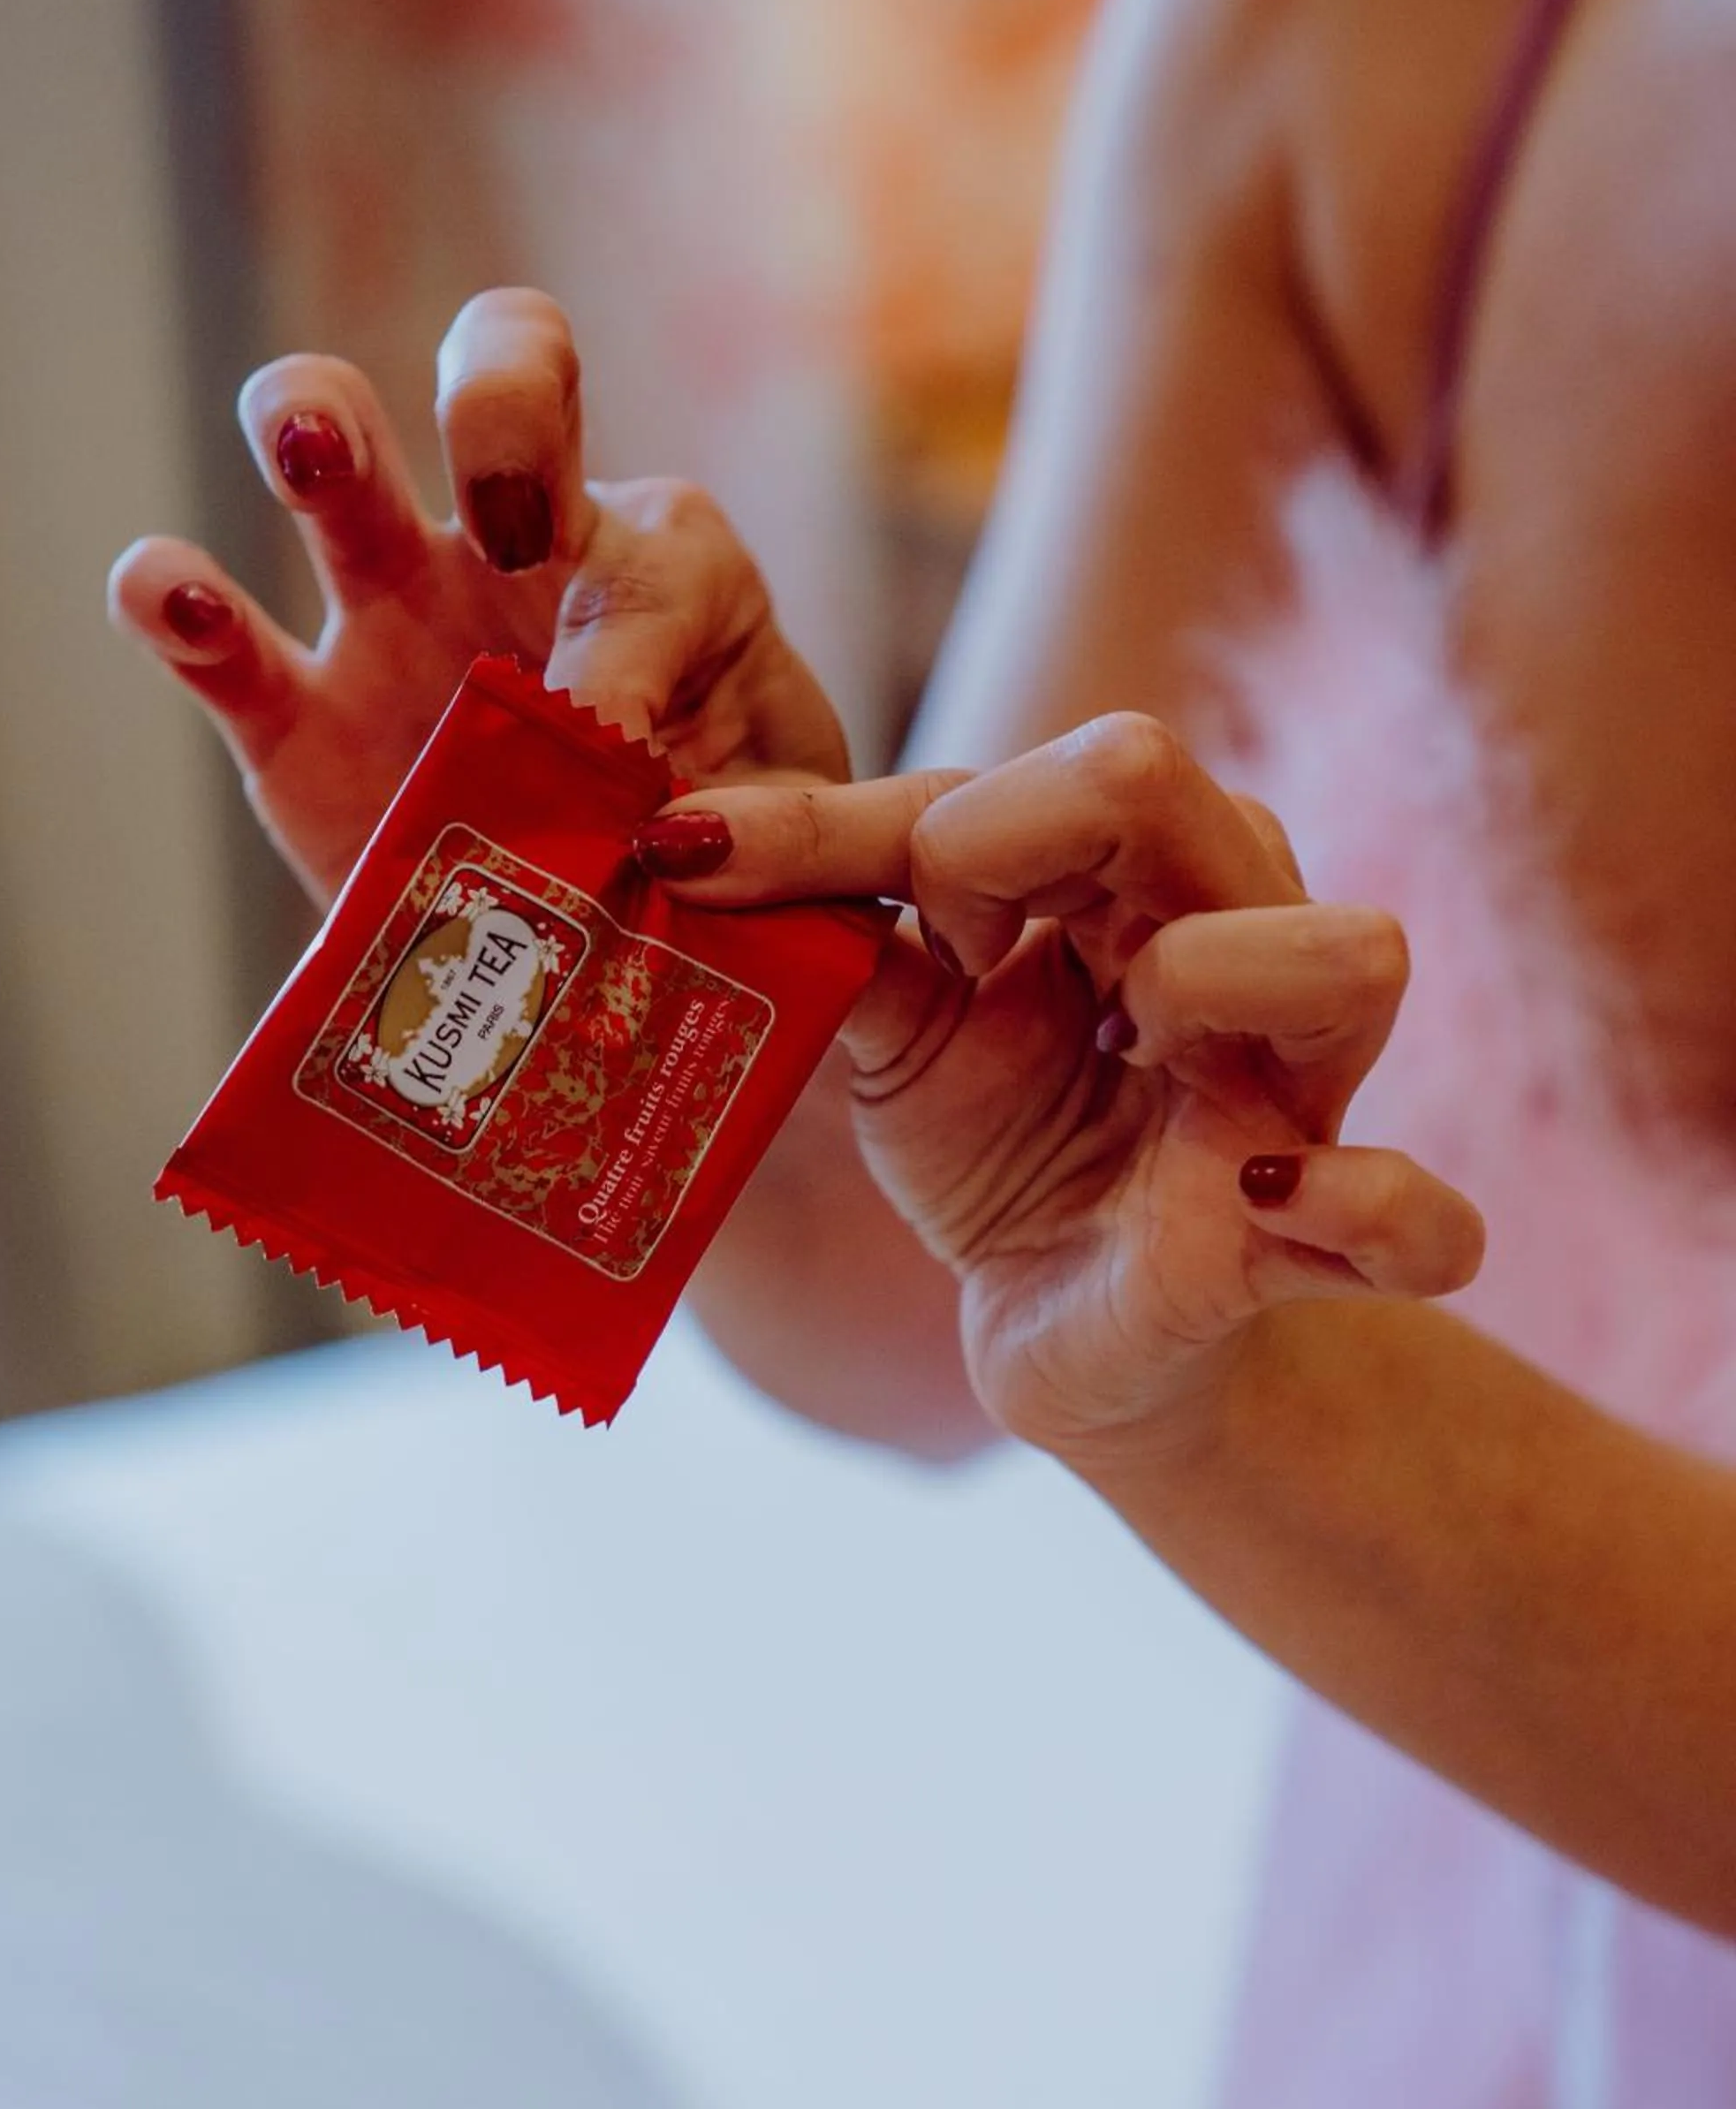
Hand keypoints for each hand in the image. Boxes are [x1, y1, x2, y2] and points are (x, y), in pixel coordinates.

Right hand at [108, 288, 847, 905]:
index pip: (661, 555)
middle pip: (508, 394)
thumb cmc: (735, 868)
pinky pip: (220, 638)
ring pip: (341, 460)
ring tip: (312, 451)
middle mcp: (523, 557)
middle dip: (504, 402)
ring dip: (320, 428)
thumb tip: (686, 837)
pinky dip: (180, 601)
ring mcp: (395, 616)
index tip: (633, 778)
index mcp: (667, 571)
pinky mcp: (296, 713)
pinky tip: (175, 594)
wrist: (624, 962)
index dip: (639, 660)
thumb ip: (772, 838)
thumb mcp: (795, 852)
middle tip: (499, 501)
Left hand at [637, 716, 1485, 1457]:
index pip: (1021, 765)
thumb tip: (689, 841)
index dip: (860, 820)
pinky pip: (1420, 1218)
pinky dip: (1368, 1209)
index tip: (704, 859)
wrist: (1086, 1343)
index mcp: (1131, 874)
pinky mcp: (1330, 1250)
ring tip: (1131, 1053)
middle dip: (1016, 846)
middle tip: (952, 959)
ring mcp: (1299, 1095)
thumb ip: (833, 934)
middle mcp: (1237, 941)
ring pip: (1346, 954)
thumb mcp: (900, 1033)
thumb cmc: (1008, 1149)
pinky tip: (1263, 1203)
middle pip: (1167, 785)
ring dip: (1206, 978)